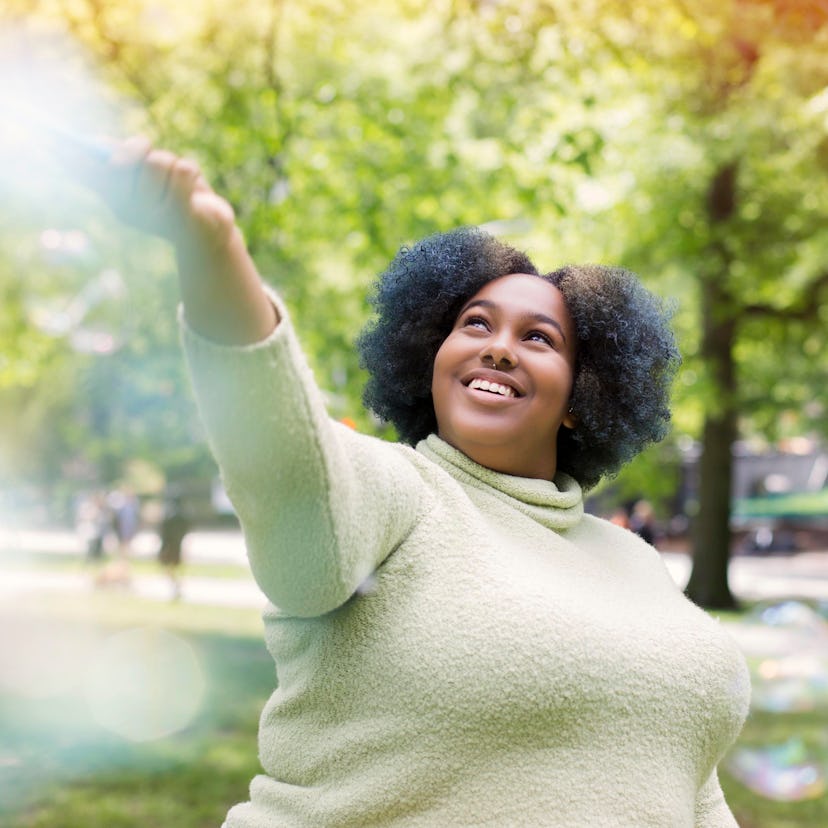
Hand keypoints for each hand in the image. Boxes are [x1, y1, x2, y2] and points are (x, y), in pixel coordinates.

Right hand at [72, 136, 235, 247]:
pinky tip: (193, 192)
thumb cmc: (173, 196)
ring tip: (178, 181)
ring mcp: (155, 215)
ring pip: (157, 161)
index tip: (48, 141)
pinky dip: (191, 173)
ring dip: (170, 162)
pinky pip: (182, 171)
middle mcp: (130, 210)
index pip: (85, 174)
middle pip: (120, 162)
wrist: (208, 232)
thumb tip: (93, 142)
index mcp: (115, 198)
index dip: (66, 158)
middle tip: (145, 149)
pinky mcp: (182, 215)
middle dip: (135, 149)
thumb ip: (120, 158)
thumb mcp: (145, 175)